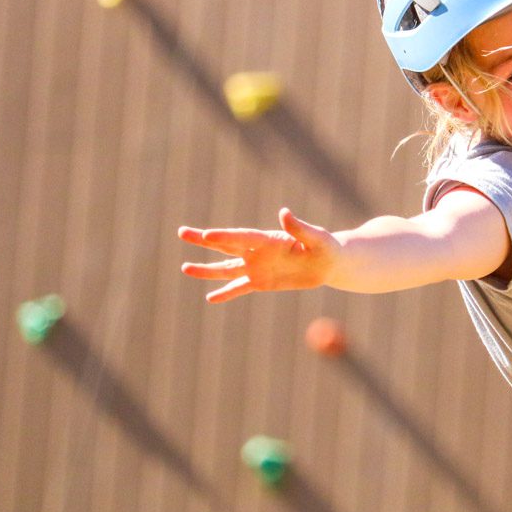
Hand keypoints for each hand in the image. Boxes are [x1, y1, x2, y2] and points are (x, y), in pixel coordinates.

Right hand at [178, 208, 338, 302]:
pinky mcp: (261, 282)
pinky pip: (240, 288)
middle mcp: (258, 251)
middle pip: (226, 246)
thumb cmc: (325, 246)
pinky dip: (226, 293)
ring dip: (207, 270)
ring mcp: (257, 267)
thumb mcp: (317, 238)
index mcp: (269, 238)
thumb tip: (284, 212)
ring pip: (227, 269)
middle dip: (204, 241)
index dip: (225, 236)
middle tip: (182, 232)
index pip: (243, 237)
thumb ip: (300, 228)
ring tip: (185, 268)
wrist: (329, 263)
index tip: (206, 234)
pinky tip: (211, 298)